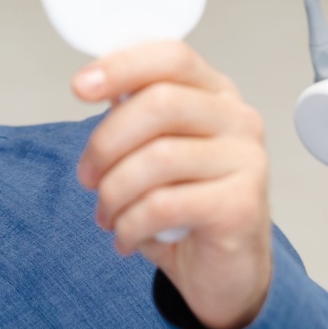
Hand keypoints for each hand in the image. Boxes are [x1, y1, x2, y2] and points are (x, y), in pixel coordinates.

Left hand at [73, 41, 271, 328]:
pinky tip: (125, 236)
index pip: (171, 57)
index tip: (80, 87)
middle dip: (107, 141)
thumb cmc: (188, 207)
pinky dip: (130, 223)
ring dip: (115, 191)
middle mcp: (238, 120)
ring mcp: (247, 161)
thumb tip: (95, 85)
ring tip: (106, 214)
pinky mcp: (241, 205)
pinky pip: (165, 204)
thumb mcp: (157, 151)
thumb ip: (136, 115)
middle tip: (87, 176)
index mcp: (216, 94)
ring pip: (158, 157)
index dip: (121, 67)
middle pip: (160, 103)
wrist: (225, 271)